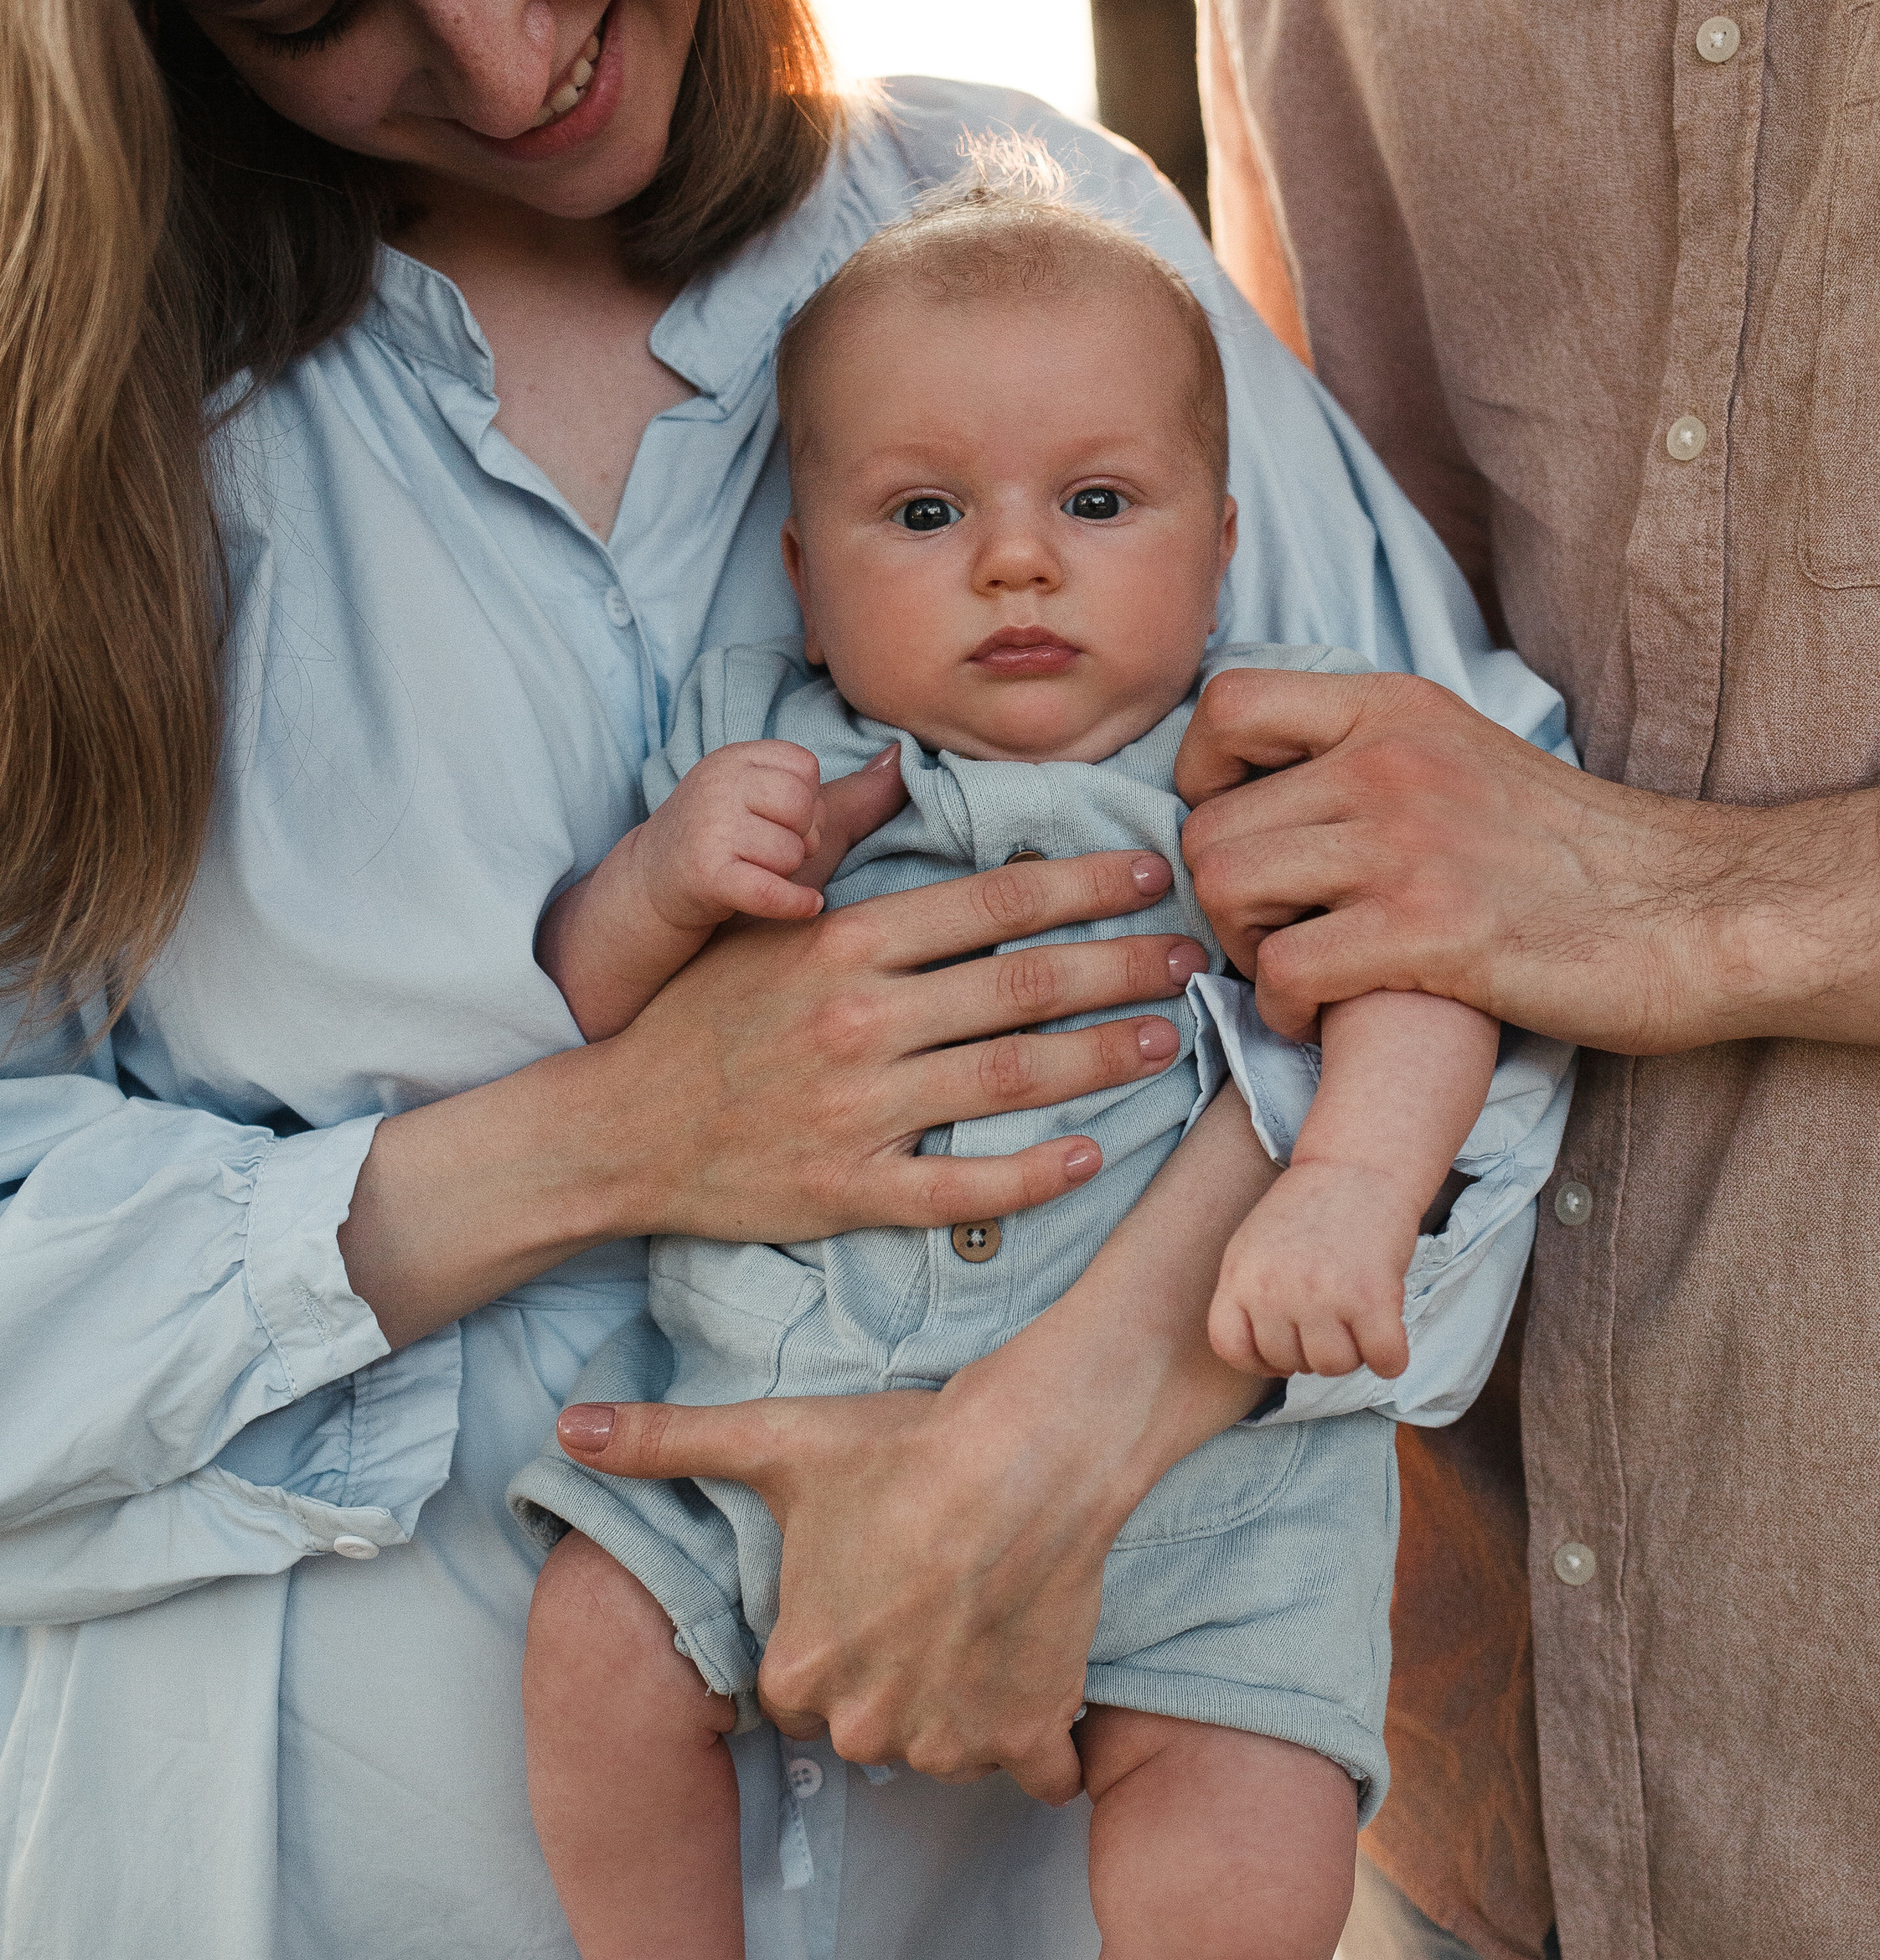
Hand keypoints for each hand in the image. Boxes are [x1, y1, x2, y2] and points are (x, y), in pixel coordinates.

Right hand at [342, 846, 1209, 1347]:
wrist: (610, 1128)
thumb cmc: (696, 1017)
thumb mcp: (759, 919)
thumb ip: (836, 855)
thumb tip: (899, 770)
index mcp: (843, 943)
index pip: (992, 904)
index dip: (1083, 888)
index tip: (1151, 880)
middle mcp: (859, 1020)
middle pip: (1023, 986)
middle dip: (1121, 969)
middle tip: (1189, 962)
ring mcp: (856, 1109)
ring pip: (1011, 1080)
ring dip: (1101, 1059)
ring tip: (1165, 1043)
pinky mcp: (849, 1189)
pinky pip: (964, 1186)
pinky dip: (1034, 1173)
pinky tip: (1092, 1156)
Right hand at [539, 745, 907, 1040]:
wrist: (653, 895)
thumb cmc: (737, 852)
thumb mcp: (788, 816)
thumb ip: (852, 794)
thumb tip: (904, 757)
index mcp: (736, 756)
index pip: (804, 770)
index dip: (805, 808)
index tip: (778, 827)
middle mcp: (715, 782)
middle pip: (801, 807)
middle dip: (800, 840)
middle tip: (770, 856)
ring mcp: (705, 827)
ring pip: (791, 851)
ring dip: (788, 875)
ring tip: (758, 877)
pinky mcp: (703, 874)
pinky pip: (772, 888)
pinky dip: (793, 904)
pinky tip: (801, 907)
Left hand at [548, 1088, 1279, 1794]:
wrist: (1029, 1451)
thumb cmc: (899, 1446)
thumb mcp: (774, 1440)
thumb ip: (665, 1444)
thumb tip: (567, 1430)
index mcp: (800, 1670)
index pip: (794, 1693)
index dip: (829, 1642)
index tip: (862, 1593)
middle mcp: (868, 1723)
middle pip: (867, 1726)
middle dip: (890, 1680)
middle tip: (923, 1601)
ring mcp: (953, 1737)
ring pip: (944, 1749)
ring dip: (958, 1706)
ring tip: (976, 1620)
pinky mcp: (1028, 1733)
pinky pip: (1037, 1775)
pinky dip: (1038, 1745)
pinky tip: (1035, 1684)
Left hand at [1176, 667, 1749, 1055]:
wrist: (1698, 910)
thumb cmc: (1582, 857)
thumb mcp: (1467, 757)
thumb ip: (1372, 756)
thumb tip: (1270, 787)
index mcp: (1395, 709)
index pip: (1225, 704)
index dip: (1202, 778)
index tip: (1244, 833)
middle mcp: (1389, 761)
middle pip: (1207, 823)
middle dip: (1221, 897)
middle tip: (1274, 935)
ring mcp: (1407, 844)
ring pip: (1228, 889)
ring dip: (1243, 952)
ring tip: (1297, 974)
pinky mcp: (1429, 933)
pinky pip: (1283, 970)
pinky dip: (1283, 1010)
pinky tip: (1326, 1018)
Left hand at [1208, 1158, 1417, 1379]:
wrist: (1358, 1163)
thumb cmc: (1311, 1207)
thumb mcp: (1254, 1246)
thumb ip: (1250, 1296)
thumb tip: (1266, 1359)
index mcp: (1240, 1276)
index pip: (1232, 1350)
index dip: (1261, 1359)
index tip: (1284, 1347)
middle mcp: (1274, 1290)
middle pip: (1290, 1363)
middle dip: (1314, 1347)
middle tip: (1332, 1312)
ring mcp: (1322, 1296)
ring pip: (1335, 1366)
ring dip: (1353, 1350)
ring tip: (1356, 1312)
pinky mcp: (1372, 1298)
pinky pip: (1384, 1362)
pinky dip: (1392, 1356)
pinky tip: (1388, 1329)